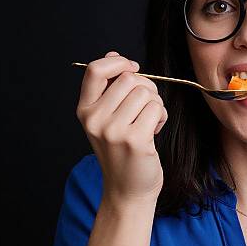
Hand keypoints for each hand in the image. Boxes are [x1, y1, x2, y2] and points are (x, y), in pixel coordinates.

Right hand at [76, 51, 166, 205]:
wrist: (127, 190)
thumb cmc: (122, 153)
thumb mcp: (107, 120)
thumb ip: (109, 89)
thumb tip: (114, 55)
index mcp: (85, 110)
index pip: (95, 70)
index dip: (119, 63)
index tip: (133, 69)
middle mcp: (95, 119)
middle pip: (129, 79)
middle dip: (146, 88)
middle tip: (147, 107)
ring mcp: (113, 130)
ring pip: (146, 93)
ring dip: (155, 104)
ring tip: (149, 122)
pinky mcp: (135, 140)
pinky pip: (156, 108)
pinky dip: (161, 116)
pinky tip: (154, 130)